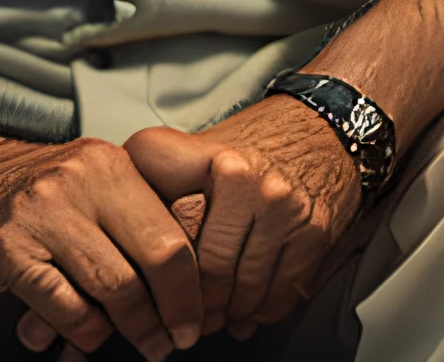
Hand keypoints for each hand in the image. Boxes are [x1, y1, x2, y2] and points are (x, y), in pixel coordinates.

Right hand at [0, 124, 203, 360]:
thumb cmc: (30, 192)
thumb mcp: (87, 182)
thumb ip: (132, 215)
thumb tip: (191, 280)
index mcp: (110, 164)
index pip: (175, 231)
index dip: (193, 286)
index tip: (196, 317)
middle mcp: (82, 179)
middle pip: (157, 258)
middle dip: (173, 312)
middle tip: (174, 341)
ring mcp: (43, 211)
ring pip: (115, 286)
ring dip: (133, 329)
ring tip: (143, 345)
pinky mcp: (8, 247)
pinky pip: (65, 305)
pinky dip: (82, 331)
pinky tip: (85, 335)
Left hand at [124, 97, 359, 340]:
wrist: (323, 127)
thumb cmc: (256, 142)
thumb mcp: (199, 145)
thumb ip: (162, 180)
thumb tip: (119, 220)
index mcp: (208, 156)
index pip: (168, 226)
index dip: (153, 261)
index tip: (147, 281)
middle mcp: (245, 179)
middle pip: (207, 268)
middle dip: (194, 303)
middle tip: (183, 316)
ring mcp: (283, 207)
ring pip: (244, 289)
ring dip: (228, 312)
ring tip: (215, 315)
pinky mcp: (314, 233)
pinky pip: (280, 294)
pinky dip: (261, 312)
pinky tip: (248, 310)